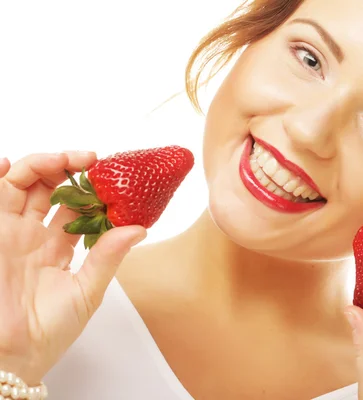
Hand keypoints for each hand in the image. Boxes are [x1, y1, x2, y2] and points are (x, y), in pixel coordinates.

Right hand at [0, 152, 146, 384]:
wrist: (15, 353)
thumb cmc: (50, 331)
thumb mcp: (88, 290)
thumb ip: (109, 256)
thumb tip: (140, 228)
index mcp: (59, 248)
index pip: (77, 208)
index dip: (93, 191)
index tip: (113, 177)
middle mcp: (35, 236)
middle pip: (51, 190)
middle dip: (70, 170)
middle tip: (92, 161)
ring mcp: (11, 232)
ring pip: (25, 185)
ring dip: (44, 165)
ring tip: (67, 159)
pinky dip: (3, 173)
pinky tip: (11, 163)